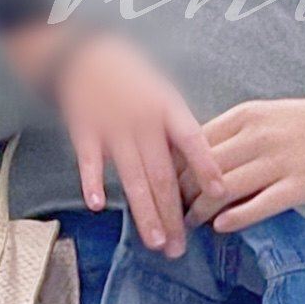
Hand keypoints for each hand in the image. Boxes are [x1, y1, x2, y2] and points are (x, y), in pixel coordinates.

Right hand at [5, 23, 219, 255]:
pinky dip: (91, 184)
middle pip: (162, 175)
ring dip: (144, 213)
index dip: (207, 167)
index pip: (193, 141)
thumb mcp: (164, 93)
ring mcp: (113, 129)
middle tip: (181, 248)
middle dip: (173, 215)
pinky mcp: (85, 133)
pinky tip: (98, 207)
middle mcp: (143, 122)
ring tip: (156, 242)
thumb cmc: (130, 78)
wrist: (83, 55)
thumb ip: (178, 130)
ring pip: (132, 178)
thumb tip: (201, 170)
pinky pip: (89, 163)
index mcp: (167, 109)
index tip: (221, 194)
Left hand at [183, 96, 304, 233]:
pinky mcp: (299, 187)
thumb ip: (226, 134)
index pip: (195, 143)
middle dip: (183, 193)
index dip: (175, 168)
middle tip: (172, 210)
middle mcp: (260, 136)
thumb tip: (184, 159)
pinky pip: (260, 206)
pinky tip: (220, 226)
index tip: (164, 185)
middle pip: (206, 169)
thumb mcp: (259, 115)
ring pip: (227, 189)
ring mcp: (280, 162)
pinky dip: (236, 218)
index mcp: (246, 115)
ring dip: (202, 210)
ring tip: (191, 222)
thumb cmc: (296, 125)